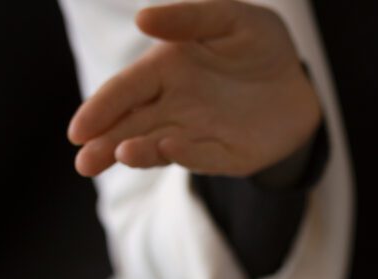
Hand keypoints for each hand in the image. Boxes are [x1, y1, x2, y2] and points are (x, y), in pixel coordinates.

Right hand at [68, 0, 321, 177]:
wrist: (299, 85)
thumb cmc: (259, 46)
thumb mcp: (230, 19)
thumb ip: (189, 18)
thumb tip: (142, 20)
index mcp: (165, 70)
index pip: (125, 91)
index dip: (101, 109)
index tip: (78, 130)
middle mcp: (173, 106)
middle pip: (131, 127)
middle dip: (106, 144)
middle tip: (84, 161)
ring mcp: (196, 135)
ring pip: (159, 147)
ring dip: (139, 153)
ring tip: (120, 155)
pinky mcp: (224, 157)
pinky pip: (201, 157)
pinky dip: (185, 154)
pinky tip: (169, 147)